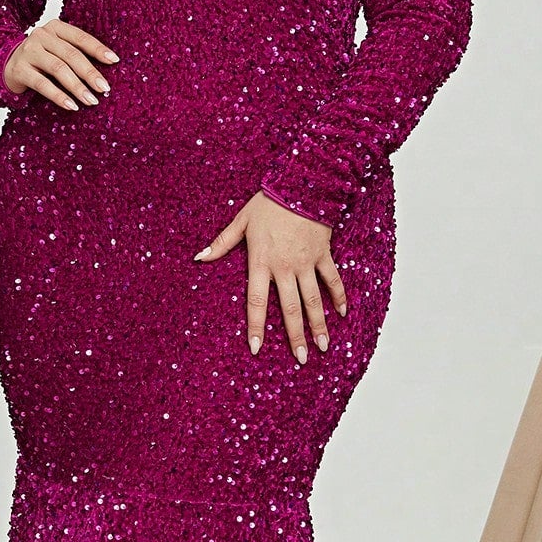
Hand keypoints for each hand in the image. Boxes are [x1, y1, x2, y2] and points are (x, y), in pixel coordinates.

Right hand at [2, 18, 119, 108]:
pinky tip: (72, 106)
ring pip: (58, 69)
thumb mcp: (57, 50)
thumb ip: (76, 53)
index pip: (80, 37)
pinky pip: (42, 84)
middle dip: (90, 72)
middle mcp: (41, 35)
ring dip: (77, 86)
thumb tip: (108, 68)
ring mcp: (28, 51)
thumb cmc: (41, 59)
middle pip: (71, 54)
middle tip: (104, 88)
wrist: (7, 65)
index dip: (98, 49)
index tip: (115, 61)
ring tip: (91, 100)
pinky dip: (59, 96)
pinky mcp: (19, 69)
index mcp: (55, 27)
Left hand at [194, 191, 348, 363]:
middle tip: (301, 359)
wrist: (302, 182)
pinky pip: (333, 279)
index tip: (256, 348)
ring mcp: (306, 262)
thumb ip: (222, 242)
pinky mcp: (323, 254)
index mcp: (261, 261)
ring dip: (319, 325)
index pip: (257, 301)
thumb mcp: (241, 220)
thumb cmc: (269, 201)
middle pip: (290, 308)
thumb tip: (199, 257)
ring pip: (313, 299)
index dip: (256, 326)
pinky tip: (341, 314)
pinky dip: (339, 296)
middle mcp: (285, 267)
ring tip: (323, 346)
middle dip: (295, 336)